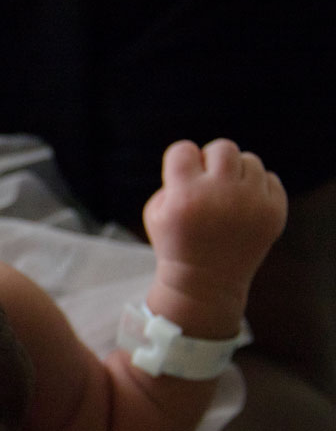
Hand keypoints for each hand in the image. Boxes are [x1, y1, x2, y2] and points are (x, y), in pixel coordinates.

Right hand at [143, 139, 287, 333]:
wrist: (205, 283)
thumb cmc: (176, 242)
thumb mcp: (156, 211)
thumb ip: (174, 178)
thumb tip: (203, 158)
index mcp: (185, 196)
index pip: (184, 149)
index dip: (181, 161)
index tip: (182, 178)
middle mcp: (220, 196)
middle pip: (222, 147)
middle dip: (212, 160)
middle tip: (208, 182)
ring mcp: (252, 203)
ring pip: (250, 160)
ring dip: (236, 174)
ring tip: (227, 197)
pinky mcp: (275, 212)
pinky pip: (270, 178)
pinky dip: (257, 189)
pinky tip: (244, 209)